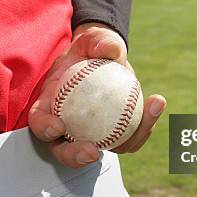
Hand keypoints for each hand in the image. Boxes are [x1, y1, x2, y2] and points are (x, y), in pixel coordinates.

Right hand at [28, 22, 166, 167]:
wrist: (105, 58)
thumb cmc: (90, 49)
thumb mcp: (92, 39)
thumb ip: (99, 42)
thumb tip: (110, 51)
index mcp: (49, 103)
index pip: (39, 120)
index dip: (44, 128)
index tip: (58, 127)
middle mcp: (64, 124)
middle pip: (63, 149)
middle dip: (75, 156)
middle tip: (93, 151)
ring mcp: (88, 134)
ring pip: (102, 149)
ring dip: (124, 142)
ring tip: (144, 123)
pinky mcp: (111, 135)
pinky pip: (127, 138)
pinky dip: (143, 125)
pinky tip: (156, 103)